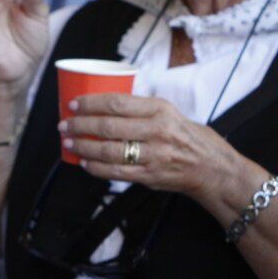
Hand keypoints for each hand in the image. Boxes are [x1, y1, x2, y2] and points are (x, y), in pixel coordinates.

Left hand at [61, 92, 235, 198]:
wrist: (212, 168)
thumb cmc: (189, 138)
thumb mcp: (171, 113)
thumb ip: (143, 110)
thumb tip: (108, 105)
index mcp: (160, 110)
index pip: (117, 103)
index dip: (91, 103)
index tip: (74, 104)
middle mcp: (157, 131)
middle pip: (108, 126)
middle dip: (80, 125)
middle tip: (65, 125)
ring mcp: (153, 155)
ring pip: (108, 150)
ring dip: (84, 146)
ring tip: (69, 143)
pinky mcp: (150, 176)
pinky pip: (116, 171)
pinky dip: (96, 167)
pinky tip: (85, 162)